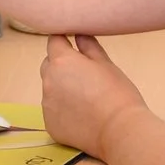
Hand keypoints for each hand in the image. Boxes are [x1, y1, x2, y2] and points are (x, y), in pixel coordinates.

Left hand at [40, 33, 146, 157]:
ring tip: (86, 98)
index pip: (54, 41)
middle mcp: (48, 81)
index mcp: (62, 61)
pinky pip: (53, 111)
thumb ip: (88, 46)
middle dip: (61, 65)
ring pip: (50, 89)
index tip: (73, 44)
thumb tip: (79, 34)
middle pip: (48, 65)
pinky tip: (82, 115)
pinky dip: (63, 110)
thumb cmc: (117, 93)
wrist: (118, 129)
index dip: (64, 41)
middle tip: (84, 74)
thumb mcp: (106, 64)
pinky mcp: (50, 124)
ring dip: (62, 89)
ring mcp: (47, 105)